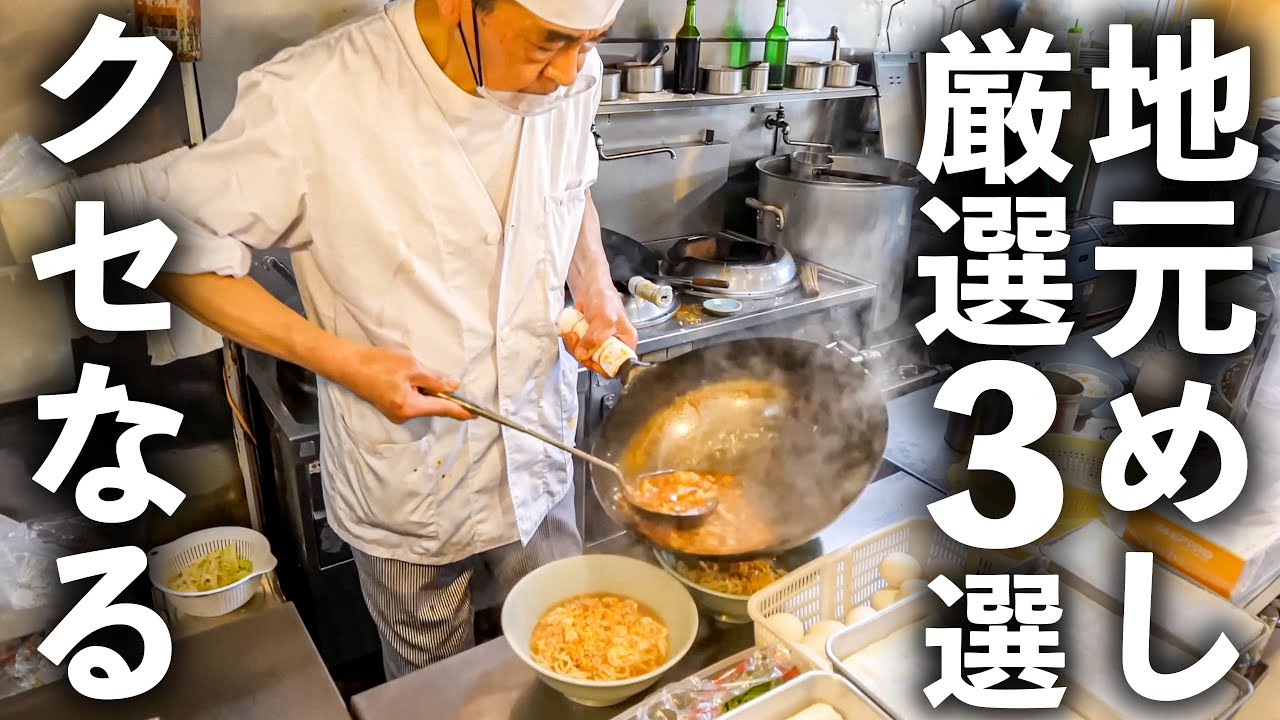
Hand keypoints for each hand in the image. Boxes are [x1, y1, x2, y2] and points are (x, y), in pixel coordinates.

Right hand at [337, 345, 473, 423]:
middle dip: (438, 392)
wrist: (349, 365)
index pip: (443, 409)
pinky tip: (405, 377)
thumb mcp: (412, 367)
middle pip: (433, 406)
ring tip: (409, 371)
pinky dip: (416, 390)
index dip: (461, 410)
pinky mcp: (391, 407)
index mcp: (410, 407)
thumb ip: (435, 380)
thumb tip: (454, 387)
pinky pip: (412, 400)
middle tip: (428, 372)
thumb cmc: (378, 364)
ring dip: (425, 389)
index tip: (476, 414)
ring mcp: (396, 413)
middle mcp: (404, 415)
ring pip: (422, 402)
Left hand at [562, 285, 637, 375]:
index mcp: (626, 343)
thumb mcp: (604, 320)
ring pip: (585, 357)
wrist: (590, 288)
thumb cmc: (605, 299)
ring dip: (574, 347)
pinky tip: (571, 332)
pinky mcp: (587, 340)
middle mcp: (614, 346)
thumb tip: (583, 354)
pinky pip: (577, 349)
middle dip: (584, 354)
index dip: (603, 367)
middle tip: (578, 341)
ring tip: (573, 333)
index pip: (617, 365)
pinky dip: (571, 343)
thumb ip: (594, 339)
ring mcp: (599, 344)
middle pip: (598, 363)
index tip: (590, 360)